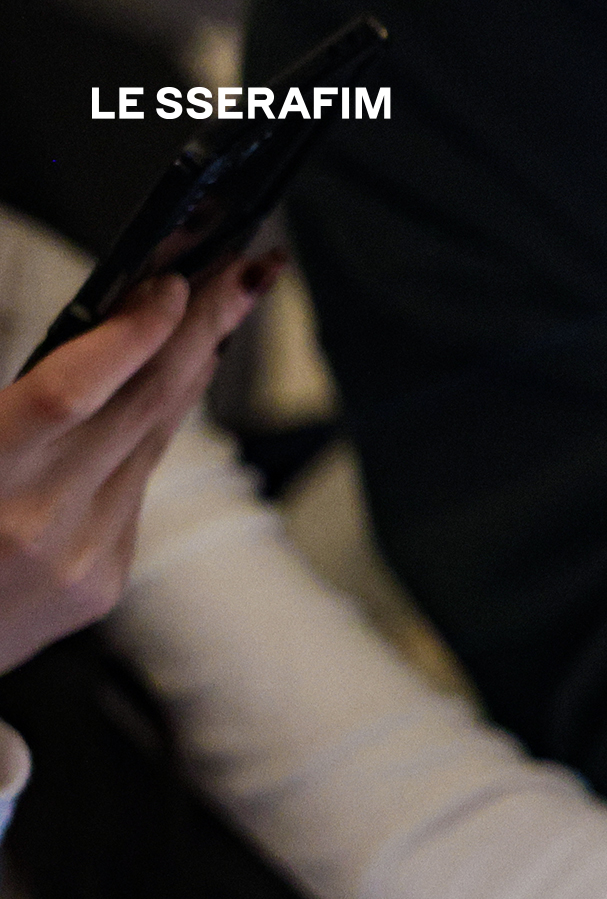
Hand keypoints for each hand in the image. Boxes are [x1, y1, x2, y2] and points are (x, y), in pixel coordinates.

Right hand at [0, 257, 276, 668]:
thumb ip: (14, 404)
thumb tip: (94, 341)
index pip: (72, 394)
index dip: (129, 336)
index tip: (171, 285)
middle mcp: (39, 521)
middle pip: (141, 408)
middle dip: (199, 331)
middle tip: (245, 270)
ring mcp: (80, 558)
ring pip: (150, 442)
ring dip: (190, 369)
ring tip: (224, 306)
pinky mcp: (102, 581)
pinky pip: (134, 486)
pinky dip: (151, 429)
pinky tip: (170, 382)